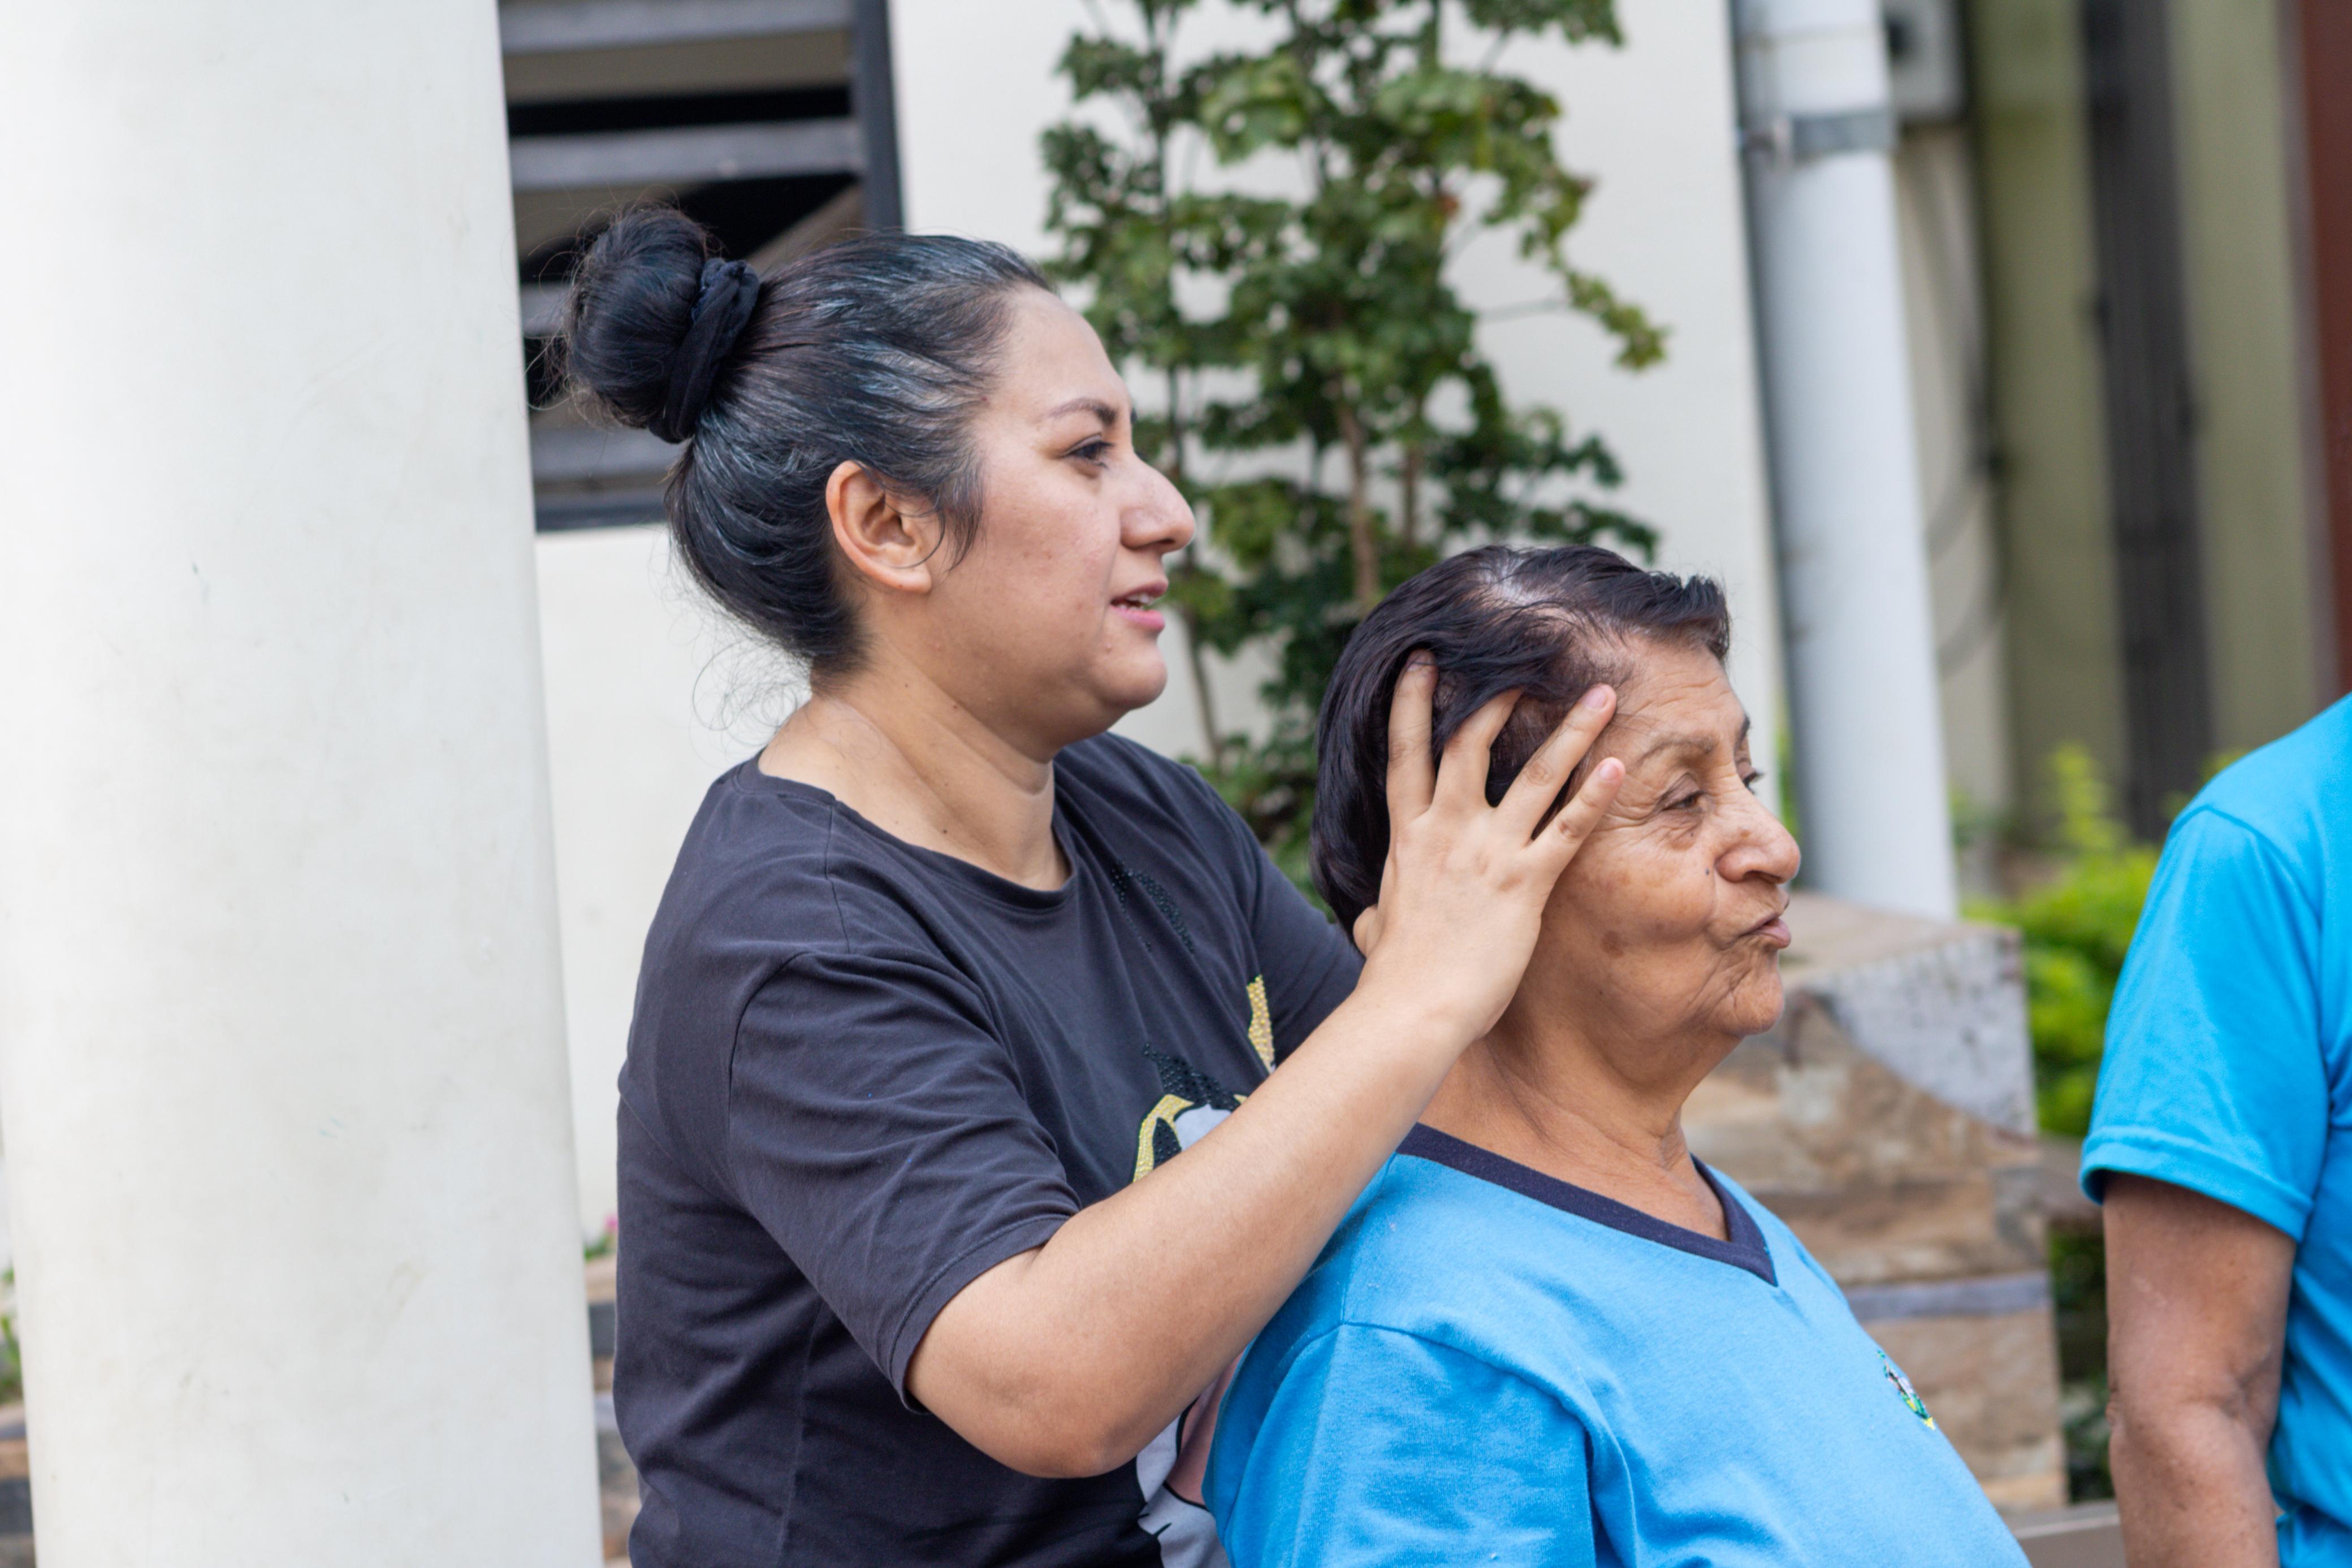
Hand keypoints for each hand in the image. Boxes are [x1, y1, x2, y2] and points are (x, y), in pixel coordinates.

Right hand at [1350, 657, 1622, 1039]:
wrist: (1412, 1008)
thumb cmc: (1394, 977)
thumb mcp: (1378, 929)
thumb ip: (1378, 912)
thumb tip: (1370, 922)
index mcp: (1408, 838)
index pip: (1406, 754)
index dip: (1413, 703)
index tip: (1425, 661)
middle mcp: (1446, 832)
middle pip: (1469, 744)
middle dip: (1497, 697)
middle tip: (1526, 662)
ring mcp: (1487, 853)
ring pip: (1535, 775)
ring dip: (1572, 731)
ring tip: (1602, 694)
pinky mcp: (1525, 884)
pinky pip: (1568, 830)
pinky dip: (1595, 797)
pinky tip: (1617, 766)